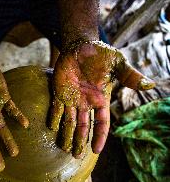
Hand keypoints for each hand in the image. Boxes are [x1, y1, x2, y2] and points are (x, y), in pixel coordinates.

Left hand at [49, 41, 154, 156]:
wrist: (81, 46)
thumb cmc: (100, 55)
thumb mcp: (117, 64)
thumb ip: (129, 76)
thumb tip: (150, 84)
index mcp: (100, 99)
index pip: (101, 123)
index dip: (99, 136)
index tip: (96, 150)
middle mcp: (86, 103)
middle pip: (83, 127)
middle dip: (79, 141)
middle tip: (75, 155)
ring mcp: (72, 99)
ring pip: (69, 121)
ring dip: (66, 134)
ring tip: (63, 148)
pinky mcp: (59, 92)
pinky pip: (56, 107)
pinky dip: (54, 117)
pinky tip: (52, 127)